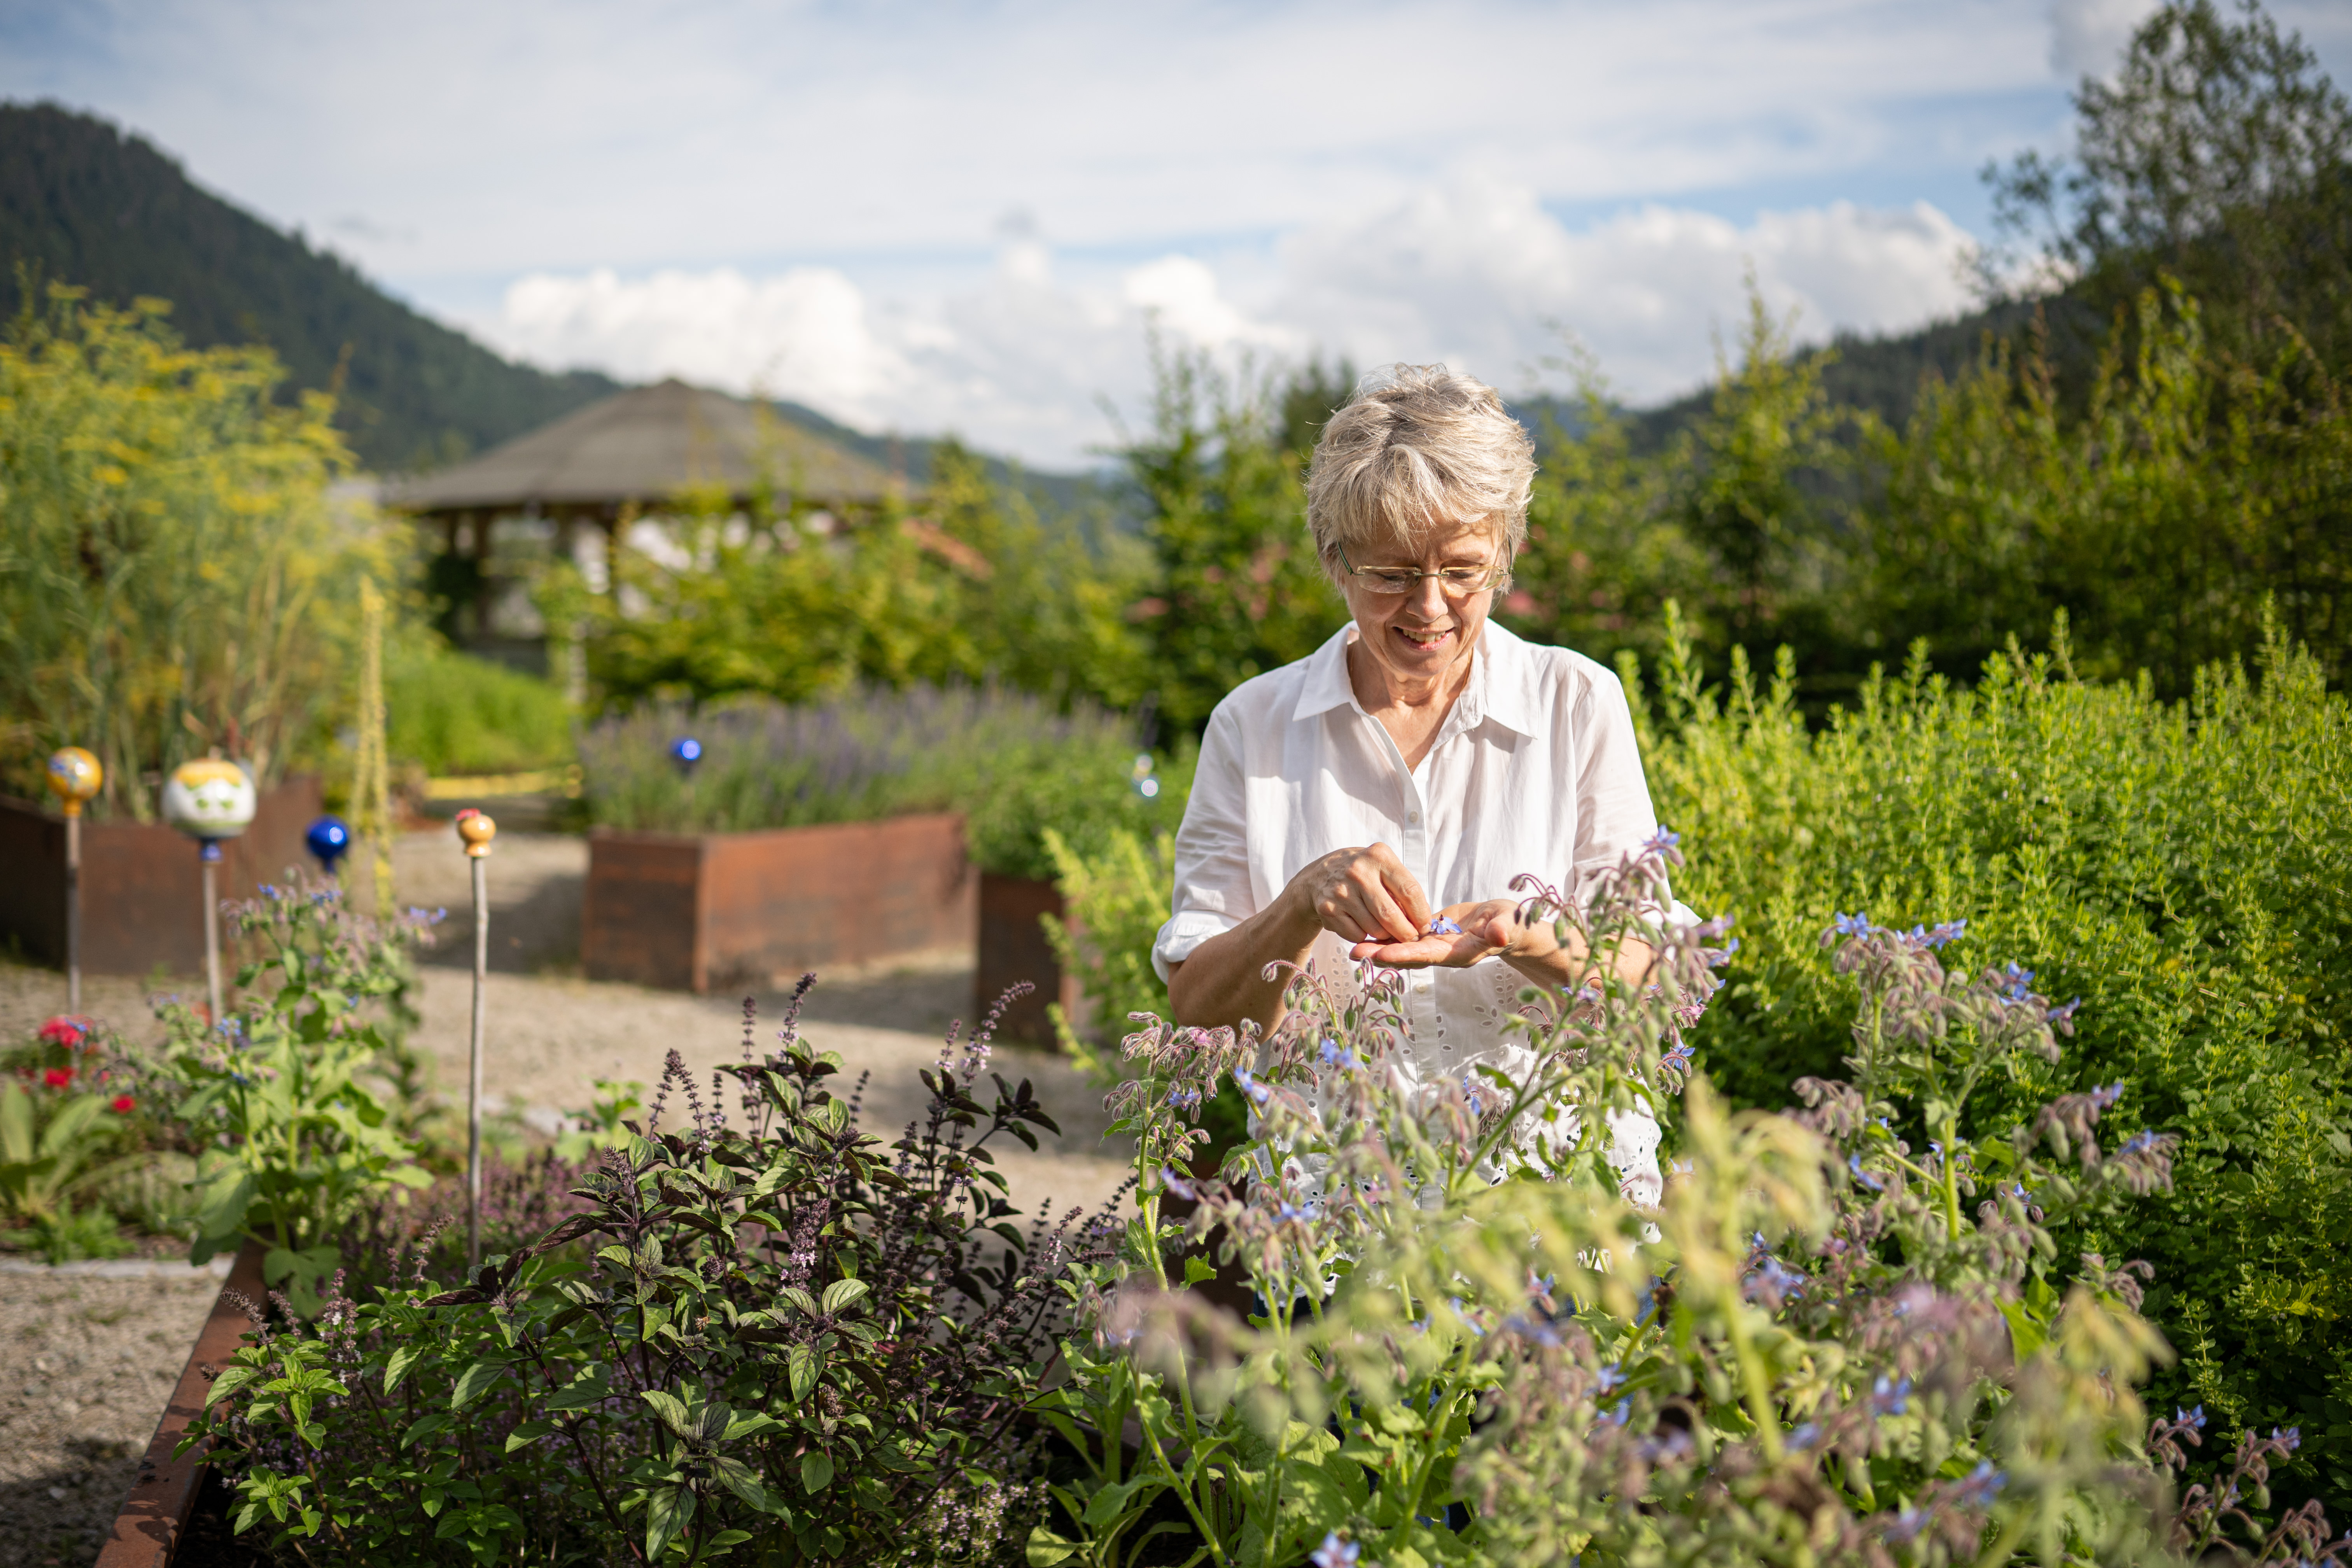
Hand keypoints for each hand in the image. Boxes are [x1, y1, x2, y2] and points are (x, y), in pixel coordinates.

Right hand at [1287, 843, 1432, 947]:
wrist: (1318, 876)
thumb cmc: (1361, 873)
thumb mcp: (1381, 866)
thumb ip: (1401, 888)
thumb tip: (1421, 921)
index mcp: (1378, 857)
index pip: (1410, 890)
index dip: (1421, 914)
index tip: (1425, 925)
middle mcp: (1358, 872)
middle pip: (1391, 915)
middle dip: (1406, 933)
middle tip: (1411, 938)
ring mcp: (1341, 891)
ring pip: (1374, 929)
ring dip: (1385, 936)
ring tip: (1385, 930)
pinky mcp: (1328, 909)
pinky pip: (1357, 935)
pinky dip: (1364, 937)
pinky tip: (1363, 926)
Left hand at [1347, 898, 1532, 968]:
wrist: (1507, 925)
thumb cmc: (1512, 923)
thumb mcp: (1509, 923)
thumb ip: (1502, 929)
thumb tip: (1500, 935)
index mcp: (1460, 953)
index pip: (1428, 955)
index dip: (1405, 955)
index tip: (1382, 954)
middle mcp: (1443, 954)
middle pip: (1408, 956)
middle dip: (1382, 955)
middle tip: (1355, 953)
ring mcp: (1436, 946)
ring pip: (1404, 948)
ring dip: (1379, 947)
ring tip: (1353, 946)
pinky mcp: (1432, 935)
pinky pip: (1407, 938)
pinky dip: (1388, 936)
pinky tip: (1368, 931)